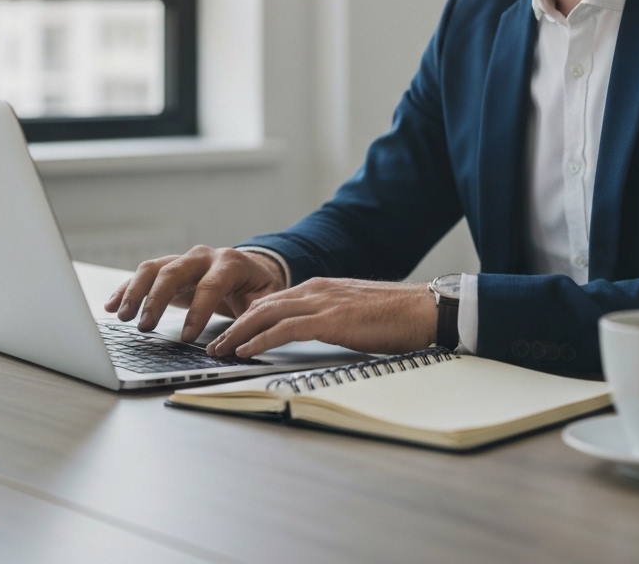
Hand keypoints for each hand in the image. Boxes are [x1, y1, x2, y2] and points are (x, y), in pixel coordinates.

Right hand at [103, 246, 286, 342]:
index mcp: (229, 263)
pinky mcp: (169, 268)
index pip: (211, 285)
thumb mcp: (266, 299)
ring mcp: (183, 260)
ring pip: (154, 269)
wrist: (251, 268)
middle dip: (157, 299)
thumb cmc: (257, 287)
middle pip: (174, 272)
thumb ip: (255, 316)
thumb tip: (240, 342)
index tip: (186, 338)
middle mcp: (203, 257)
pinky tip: (111, 305)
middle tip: (145, 327)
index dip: (198, 312)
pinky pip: (143, 274)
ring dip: (135, 292)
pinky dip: (126, 288)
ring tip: (122, 317)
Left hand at [206, 277, 437, 358]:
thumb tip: (315, 337)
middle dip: (235, 325)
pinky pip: (284, 329)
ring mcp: (322, 302)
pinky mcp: (329, 319)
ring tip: (220, 349)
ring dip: (239, 333)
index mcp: (322, 287)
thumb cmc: (395, 316)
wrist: (422, 309)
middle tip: (216, 343)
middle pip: (263, 305)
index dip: (248, 317)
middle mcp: (316, 289)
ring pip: (266, 314)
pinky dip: (260, 339)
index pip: (274, 300)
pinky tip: (246, 351)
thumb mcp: (354, 313)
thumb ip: (331, 319)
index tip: (232, 332)